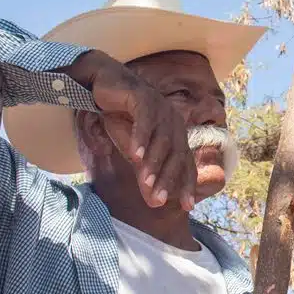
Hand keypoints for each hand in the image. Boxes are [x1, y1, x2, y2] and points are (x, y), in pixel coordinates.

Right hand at [70, 52, 196, 209]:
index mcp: (176, 134)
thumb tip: (154, 202)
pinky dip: (141, 137)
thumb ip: (145, 171)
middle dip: (168, 179)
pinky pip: (145, 120)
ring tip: (146, 182)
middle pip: (175, 154)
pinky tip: (134, 154)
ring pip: (161, 139)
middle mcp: (174, 121)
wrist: (105, 86)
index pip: (185, 163)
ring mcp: (161, 108)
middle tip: (159, 201)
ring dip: (153, 163)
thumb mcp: (134, 150)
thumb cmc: (122, 119)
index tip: (189, 206)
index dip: (187, 184)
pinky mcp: (144, 97)